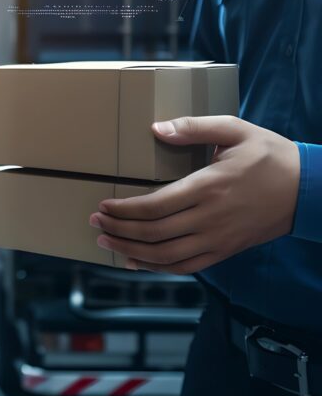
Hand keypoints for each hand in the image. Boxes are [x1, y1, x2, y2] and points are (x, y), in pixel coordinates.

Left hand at [91, 116, 299, 273]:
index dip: (123, 209)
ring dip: (131, 251)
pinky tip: (137, 262)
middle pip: (153, 233)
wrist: (309, 190)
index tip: (103, 204)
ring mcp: (217, 239)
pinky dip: (158, 268)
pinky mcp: (225, 251)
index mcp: (208, 187)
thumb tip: (156, 128)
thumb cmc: (270, 155)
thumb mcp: (235, 130)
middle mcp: (210, 218)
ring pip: (165, 256)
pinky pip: (186, 267)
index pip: (154, 206)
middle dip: (119, 229)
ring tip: (106, 242)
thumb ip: (194, 127)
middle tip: (95, 222)